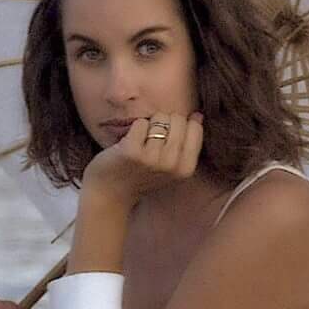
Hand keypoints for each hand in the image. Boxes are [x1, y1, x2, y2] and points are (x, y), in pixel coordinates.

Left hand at [80, 109, 203, 205]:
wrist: (111, 193)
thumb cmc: (142, 175)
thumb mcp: (172, 166)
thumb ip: (187, 143)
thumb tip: (198, 115)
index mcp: (186, 169)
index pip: (195, 128)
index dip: (180, 126)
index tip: (168, 139)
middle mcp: (171, 165)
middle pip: (178, 119)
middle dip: (165, 123)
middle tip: (152, 141)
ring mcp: (152, 159)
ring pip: (159, 118)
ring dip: (148, 125)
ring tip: (141, 143)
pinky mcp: (132, 152)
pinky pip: (141, 123)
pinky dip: (134, 128)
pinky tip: (129, 143)